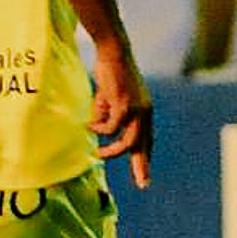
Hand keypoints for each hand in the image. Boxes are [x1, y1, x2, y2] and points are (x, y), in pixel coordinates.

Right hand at [89, 51, 153, 189]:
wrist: (113, 53)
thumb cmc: (111, 74)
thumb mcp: (109, 99)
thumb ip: (106, 114)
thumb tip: (98, 128)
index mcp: (143, 111)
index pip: (146, 139)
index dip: (145, 158)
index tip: (145, 179)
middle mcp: (144, 112)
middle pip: (143, 146)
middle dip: (142, 166)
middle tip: (142, 184)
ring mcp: (136, 109)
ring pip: (128, 141)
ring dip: (111, 150)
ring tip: (97, 152)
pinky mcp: (125, 105)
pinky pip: (110, 127)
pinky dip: (98, 128)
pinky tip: (89, 124)